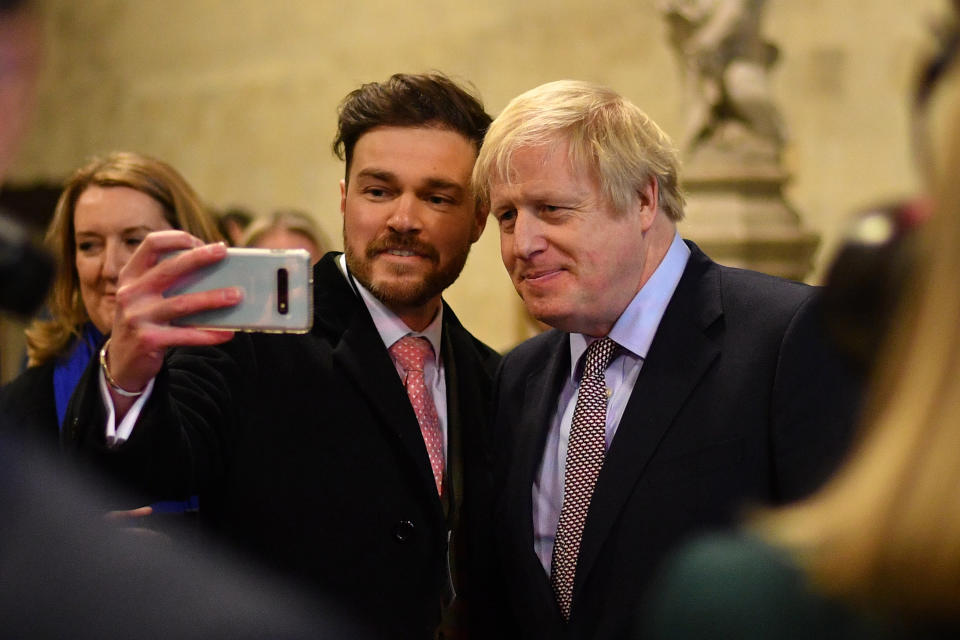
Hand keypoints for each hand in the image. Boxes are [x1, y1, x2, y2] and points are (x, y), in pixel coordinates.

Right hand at [105, 231, 239, 398]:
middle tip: (223, 252)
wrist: (122, 362)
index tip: (200, 242)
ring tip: (236, 296)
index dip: (177, 238)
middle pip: (169, 268)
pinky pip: (186, 335)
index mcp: (131, 276)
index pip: (151, 244)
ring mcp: (137, 317)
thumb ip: (168, 282)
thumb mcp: (145, 297)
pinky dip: (209, 334)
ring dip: (213, 298)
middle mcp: (130, 293)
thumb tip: (215, 271)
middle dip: (198, 257)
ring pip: (182, 303)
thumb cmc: (144, 321)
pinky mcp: (148, 340)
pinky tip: (227, 333)